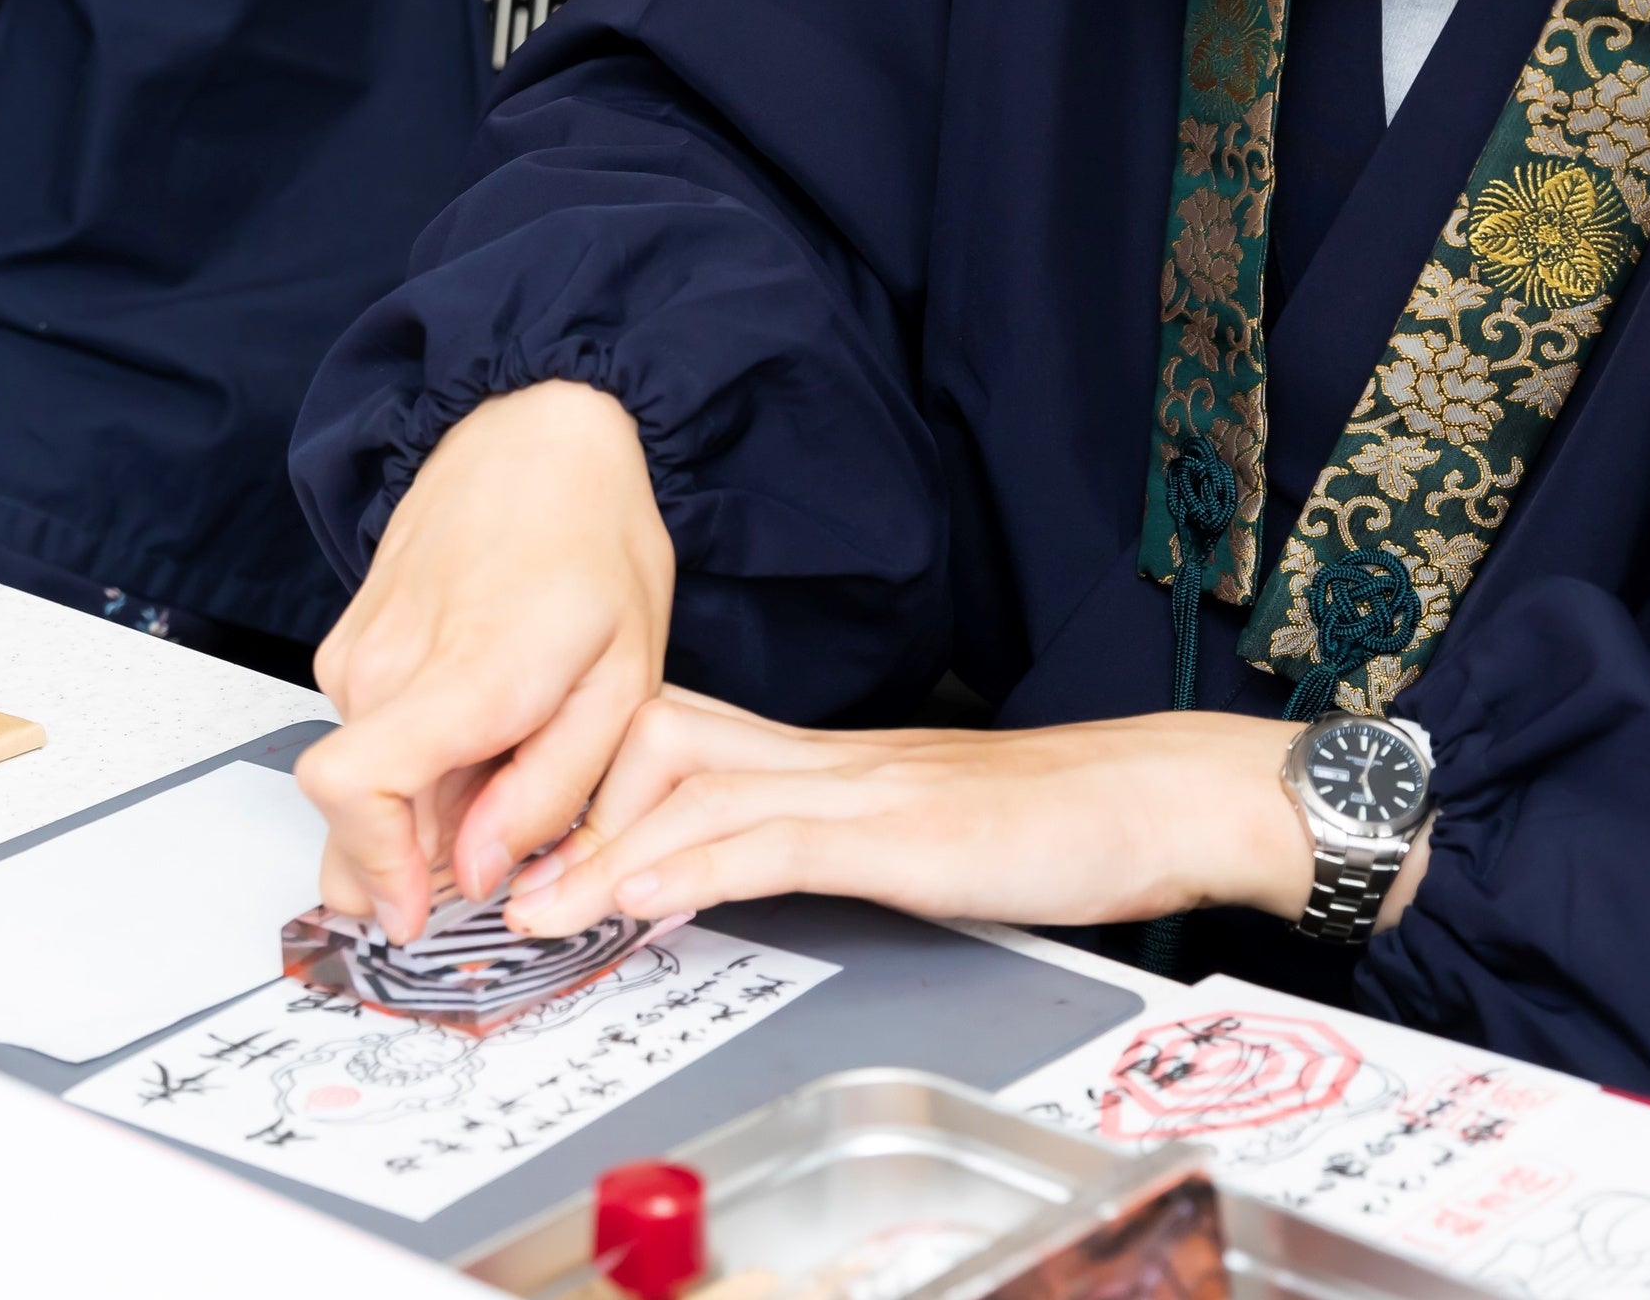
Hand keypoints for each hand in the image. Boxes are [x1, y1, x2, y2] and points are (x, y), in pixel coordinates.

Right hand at [298, 381, 671, 940]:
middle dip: (408, 865)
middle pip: (354, 814)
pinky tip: (477, 728)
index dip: (375, 870)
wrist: (536, 433)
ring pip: (366, 781)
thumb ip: (553, 788)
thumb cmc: (590, 540)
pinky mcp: (349, 645)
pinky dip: (416, 762)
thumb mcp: (624, 679)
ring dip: (422, 808)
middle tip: (488, 863)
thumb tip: (484, 869)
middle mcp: (387, 664)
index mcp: (465, 673)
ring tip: (507, 760)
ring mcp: (357, 652)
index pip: (351, 789)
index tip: (415, 913)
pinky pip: (369, 738)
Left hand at [498, 690, 1340, 937]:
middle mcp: (825, 757)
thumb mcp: (915, 840)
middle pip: (650, 741)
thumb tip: (732, 881)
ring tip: (525, 908)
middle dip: (557, 806)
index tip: (510, 846)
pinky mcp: (901, 831)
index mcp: (824, 760)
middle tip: (485, 873)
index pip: (669, 741)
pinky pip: (774, 837)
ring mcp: (860, 786)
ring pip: (690, 788)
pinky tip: (634, 896)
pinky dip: (691, 864)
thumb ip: (826, 847)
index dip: (578, 784)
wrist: (1165, 797)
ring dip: (592, 852)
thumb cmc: (1057, 825)